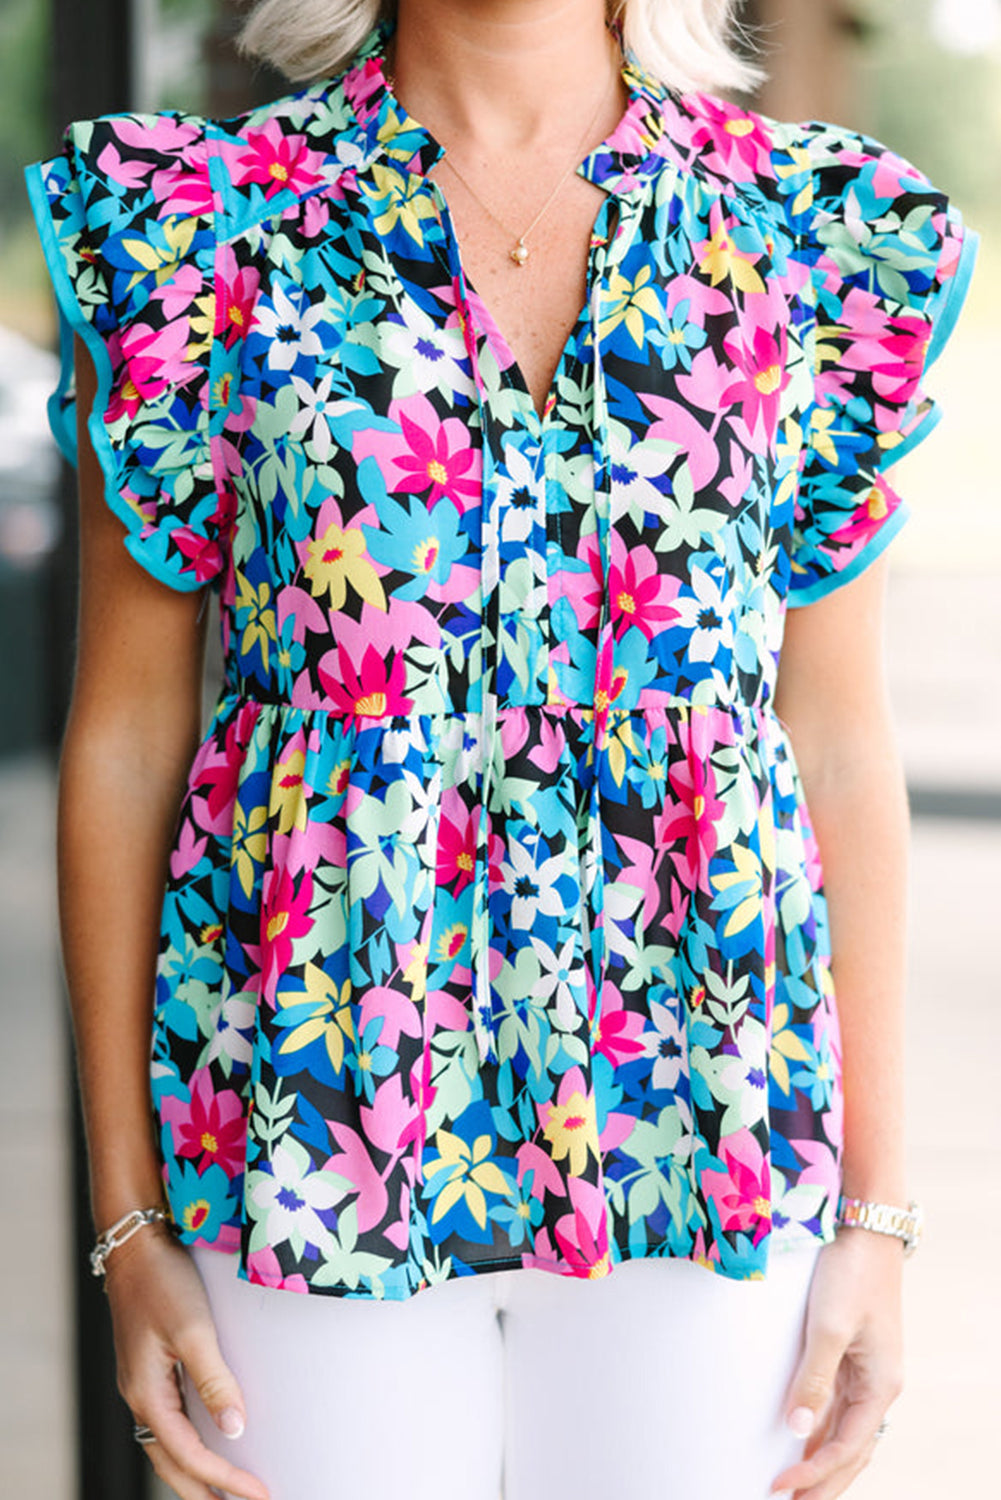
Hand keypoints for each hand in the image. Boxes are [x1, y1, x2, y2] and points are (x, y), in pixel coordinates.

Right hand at [104, 1224, 269, 1499]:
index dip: (224, 1479)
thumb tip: (234, 1430)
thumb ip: (214, 1380)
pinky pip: (170, 1421)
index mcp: (147, 1394)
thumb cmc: (163, 1282)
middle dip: (205, 1491)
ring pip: (168, 1445)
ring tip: (225, 1490)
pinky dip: (189, 1443)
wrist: (136, 1245)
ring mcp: (144, 1383)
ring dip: (195, 1473)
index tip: (258, 1493)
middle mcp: (141, 1396)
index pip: (189, 1455)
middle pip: (171, 1463)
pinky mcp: (152, 1368)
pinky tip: (209, 1440)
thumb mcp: (193, 1330)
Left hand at [769, 1229, 904, 1499]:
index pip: (846, 1448)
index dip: (813, 1474)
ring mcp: (865, 1371)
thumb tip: (796, 1430)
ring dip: (822, 1461)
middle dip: (824, 1483)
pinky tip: (800, 1440)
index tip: (779, 1488)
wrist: (865, 1226)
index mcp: (880, 1385)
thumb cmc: (850, 1273)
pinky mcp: (851, 1353)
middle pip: (852, 1450)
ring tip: (795, 1487)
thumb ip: (813, 1379)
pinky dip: (821, 1430)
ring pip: (845, 1432)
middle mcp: (877, 1384)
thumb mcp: (829, 1326)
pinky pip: (838, 1406)